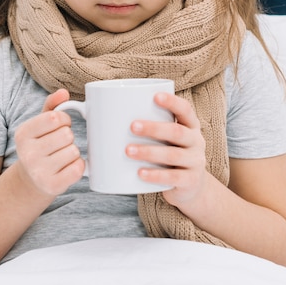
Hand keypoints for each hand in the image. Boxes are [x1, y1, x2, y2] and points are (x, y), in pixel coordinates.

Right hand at [14, 89, 84, 196]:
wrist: (32, 179)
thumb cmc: (40, 146)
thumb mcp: (39, 125)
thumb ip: (52, 106)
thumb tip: (63, 92)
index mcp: (22, 134)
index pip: (56, 118)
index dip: (64, 120)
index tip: (60, 126)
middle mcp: (27, 153)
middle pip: (67, 135)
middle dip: (68, 137)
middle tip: (59, 145)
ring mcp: (39, 172)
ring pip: (74, 151)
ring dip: (73, 152)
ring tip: (61, 157)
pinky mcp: (52, 186)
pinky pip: (78, 168)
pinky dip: (78, 166)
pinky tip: (67, 168)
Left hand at [125, 92, 207, 208]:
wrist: (190, 188)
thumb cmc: (165, 155)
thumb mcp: (163, 139)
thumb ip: (141, 125)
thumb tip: (89, 109)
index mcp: (189, 126)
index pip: (186, 110)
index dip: (172, 102)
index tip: (155, 96)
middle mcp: (196, 142)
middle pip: (177, 132)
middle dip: (154, 128)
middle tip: (132, 126)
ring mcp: (195, 163)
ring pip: (173, 155)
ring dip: (149, 152)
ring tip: (128, 151)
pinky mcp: (189, 182)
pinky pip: (173, 178)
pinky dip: (155, 176)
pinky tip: (140, 173)